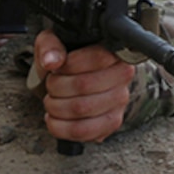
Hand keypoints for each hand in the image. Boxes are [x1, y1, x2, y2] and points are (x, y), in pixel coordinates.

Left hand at [33, 29, 136, 145]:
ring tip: (51, 102)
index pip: (97, 58)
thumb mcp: (56, 42)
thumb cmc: (67, 59)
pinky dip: (60, 128)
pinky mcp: (112, 122)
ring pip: (81, 109)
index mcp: (114, 52)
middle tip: (50, 86)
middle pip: (84, 85)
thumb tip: (52, 61)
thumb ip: (51, 46)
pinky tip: (55, 119)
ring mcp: (120, 101)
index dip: (69, 65)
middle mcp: (123, 76)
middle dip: (56, 87)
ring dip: (56, 107)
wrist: (76, 78)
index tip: (57, 68)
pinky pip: (83, 131)